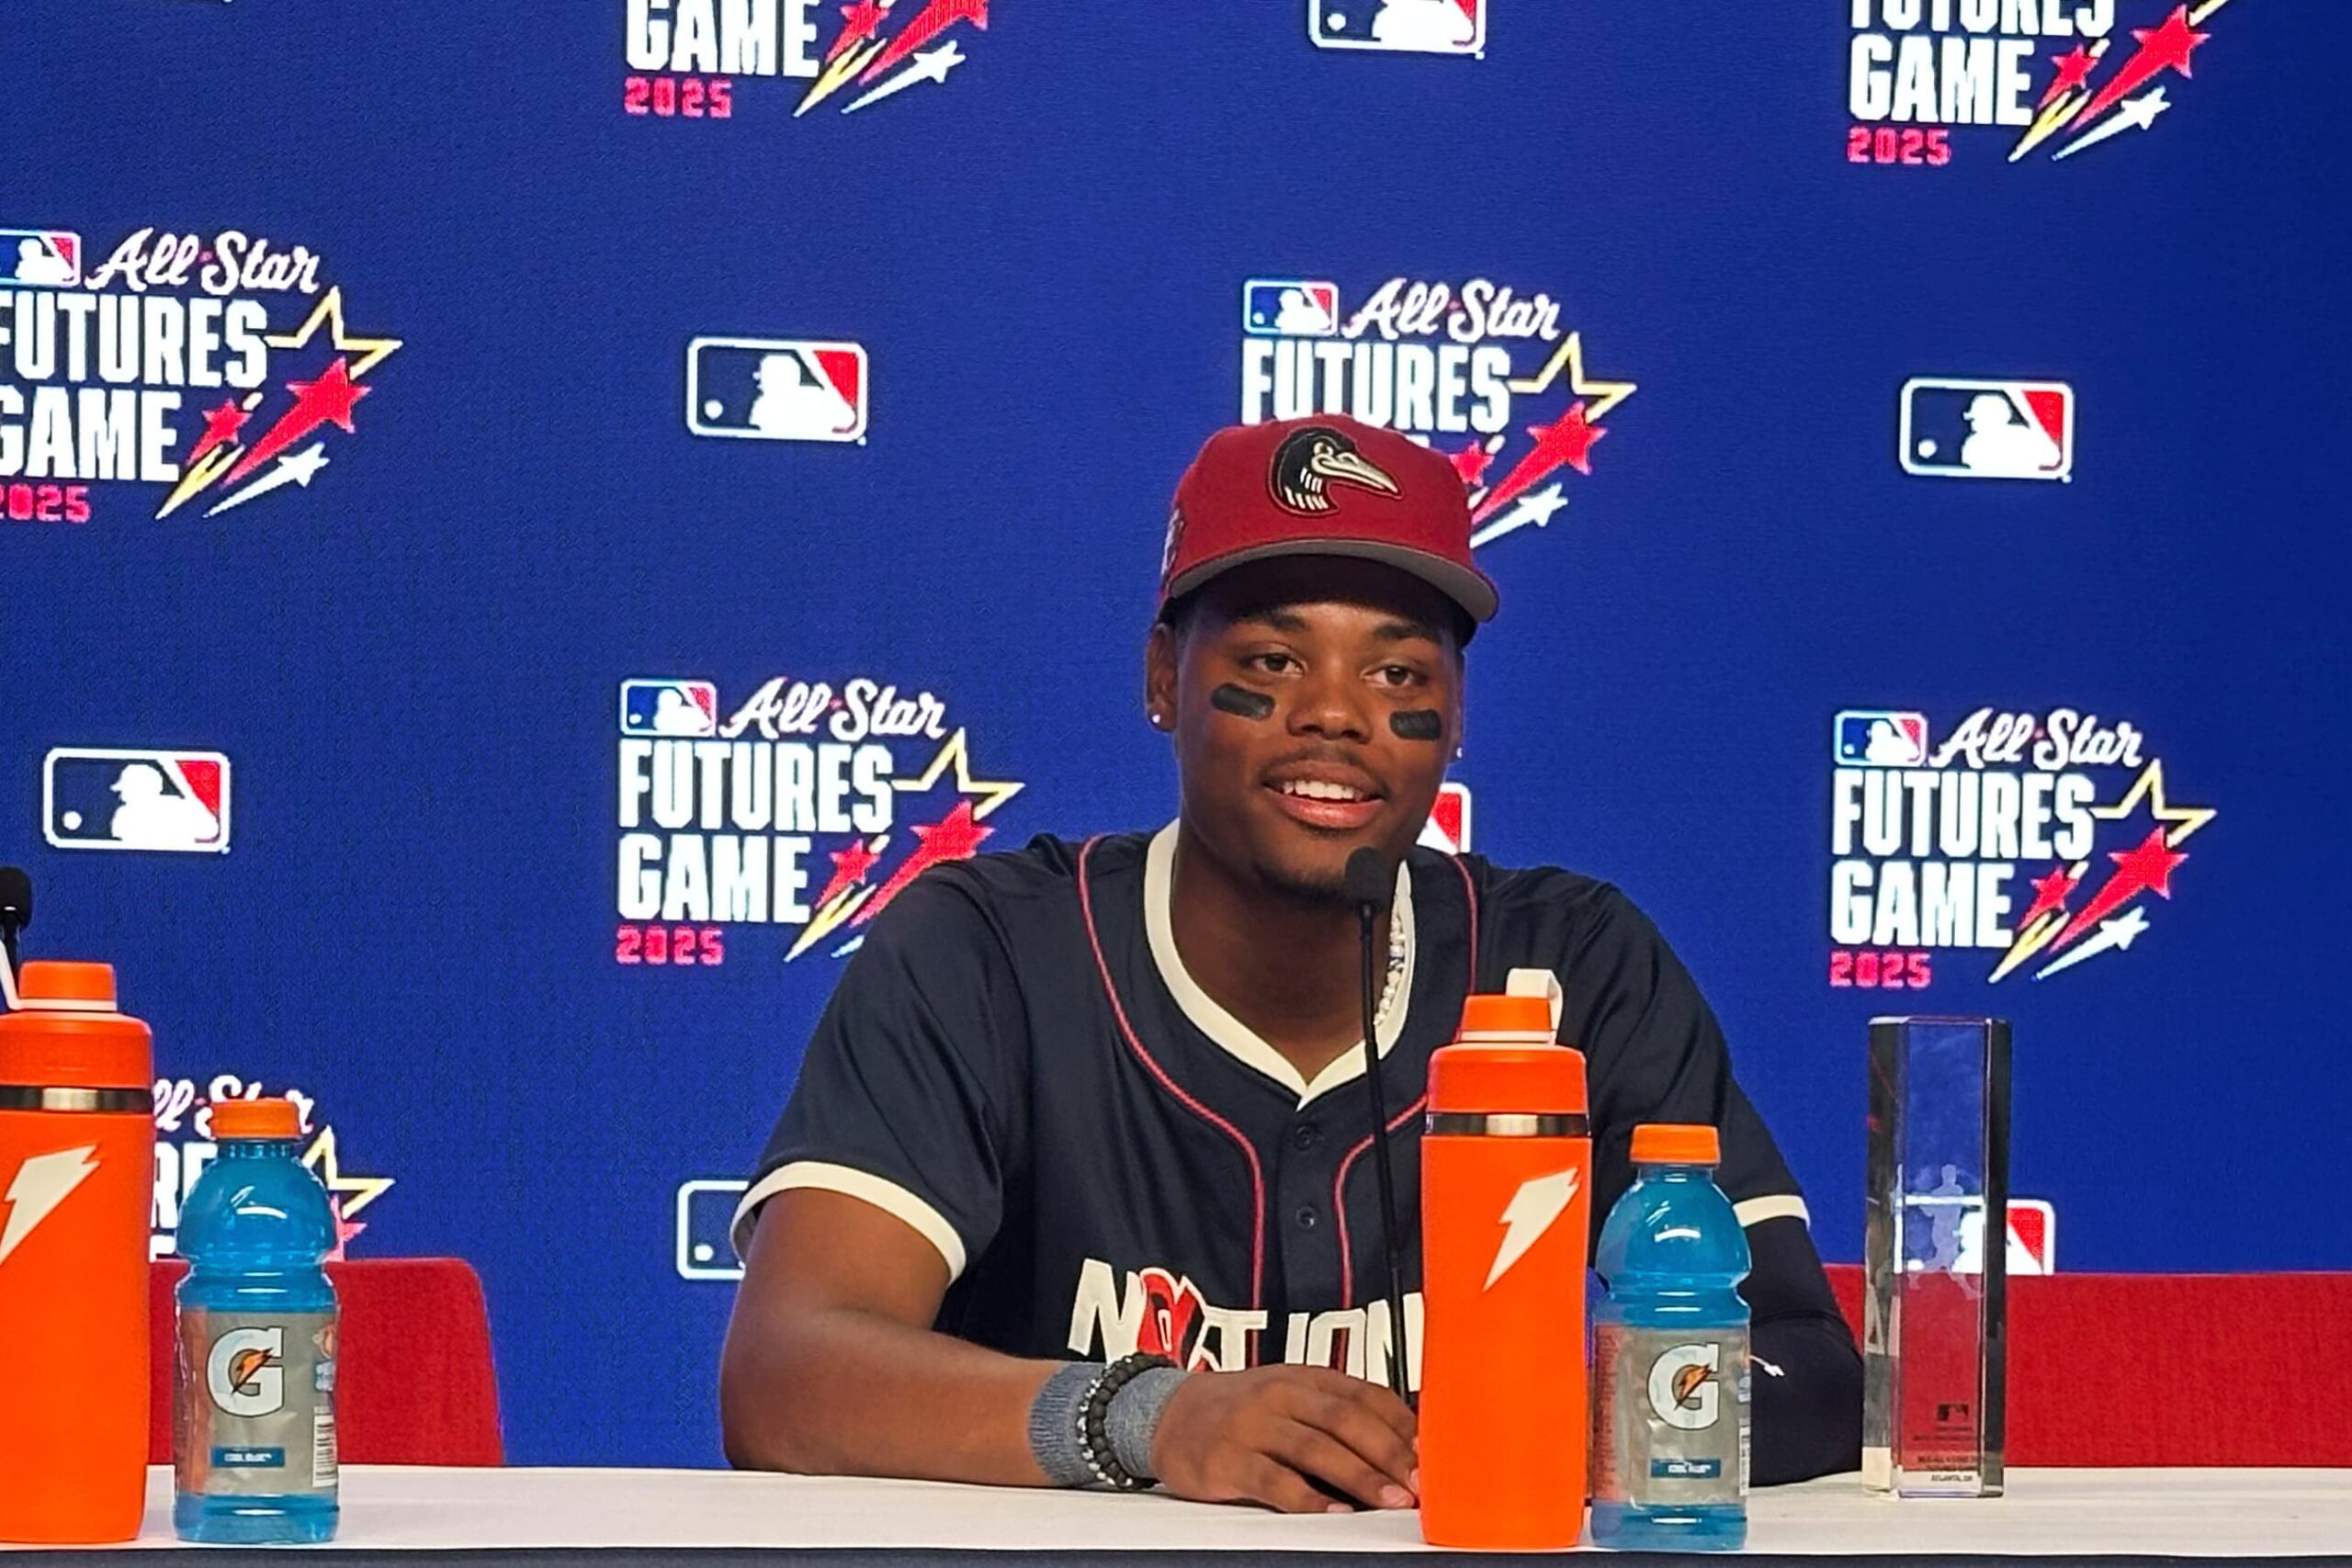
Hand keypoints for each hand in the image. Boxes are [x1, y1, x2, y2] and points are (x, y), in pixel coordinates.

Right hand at [1151, 1366, 1417, 1513]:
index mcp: (1305, 1377)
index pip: (1365, 1395)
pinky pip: (1274, 1480)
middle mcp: (1281, 1393)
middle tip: (1419, 1483)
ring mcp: (1253, 1424)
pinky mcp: (1228, 1458)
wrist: (1168, 1413)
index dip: (1402, 1425)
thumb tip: (1404, 1443)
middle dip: (1390, 1454)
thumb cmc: (1242, 1410)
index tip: (1432, 1454)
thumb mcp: (1290, 1396)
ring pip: (1316, 1449)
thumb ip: (1336, 1412)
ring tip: (1390, 1501)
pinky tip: (1333, 1513)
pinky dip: (1308, 1498)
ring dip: (1360, 1477)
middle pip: (1347, 1420)